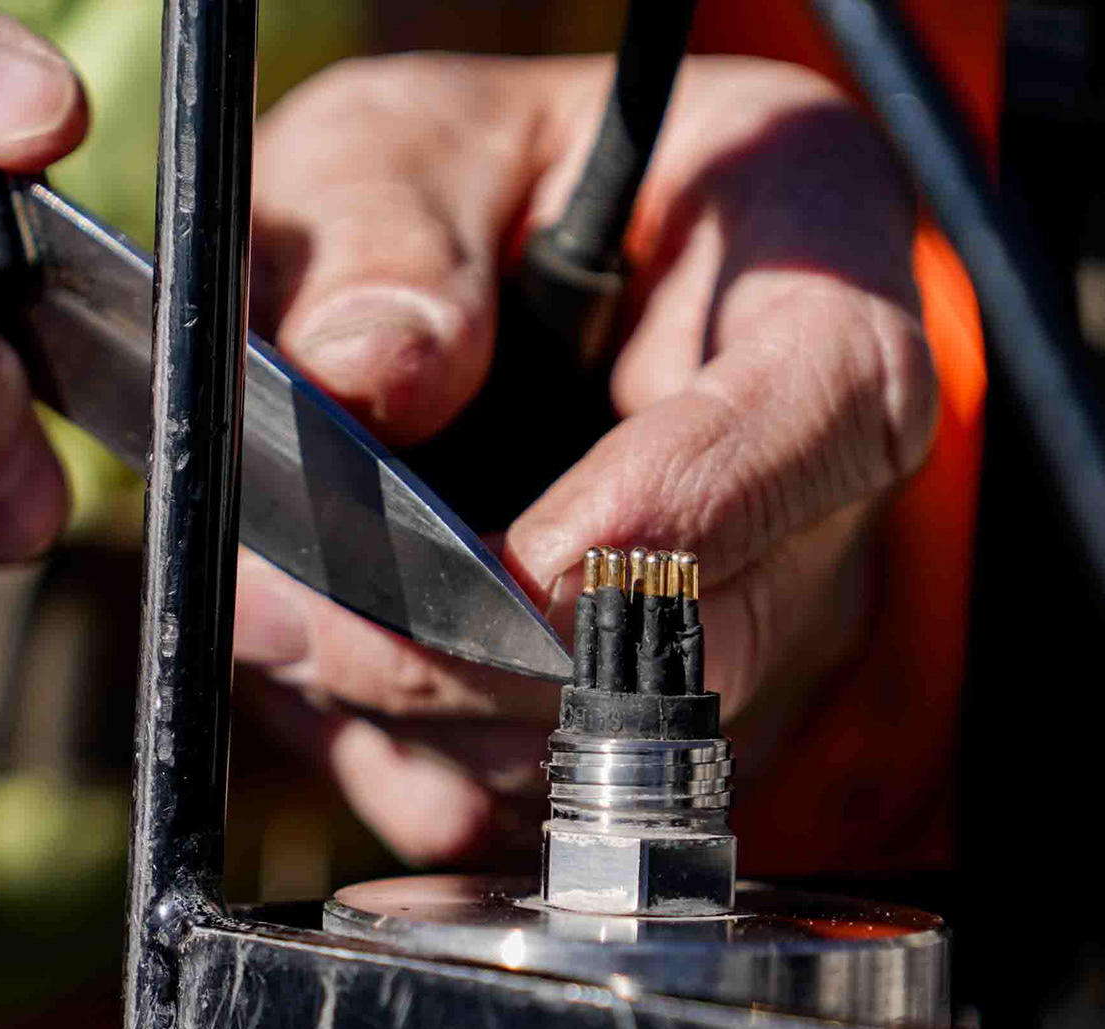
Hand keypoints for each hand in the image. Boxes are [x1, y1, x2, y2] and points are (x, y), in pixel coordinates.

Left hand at [237, 55, 936, 862]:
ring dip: (406, 707)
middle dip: (479, 653)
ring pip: (593, 748)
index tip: (524, 563)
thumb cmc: (458, 188)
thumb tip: (369, 377)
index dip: (687, 508)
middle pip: (707, 638)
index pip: (829, 410)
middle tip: (295, 605)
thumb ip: (379, 239)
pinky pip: (518, 800)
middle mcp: (800, 486)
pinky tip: (321, 658)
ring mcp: (727, 624)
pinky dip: (395, 755)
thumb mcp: (396, 150)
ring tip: (275, 604)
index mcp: (802, 278)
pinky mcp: (624, 725)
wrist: (455, 275)